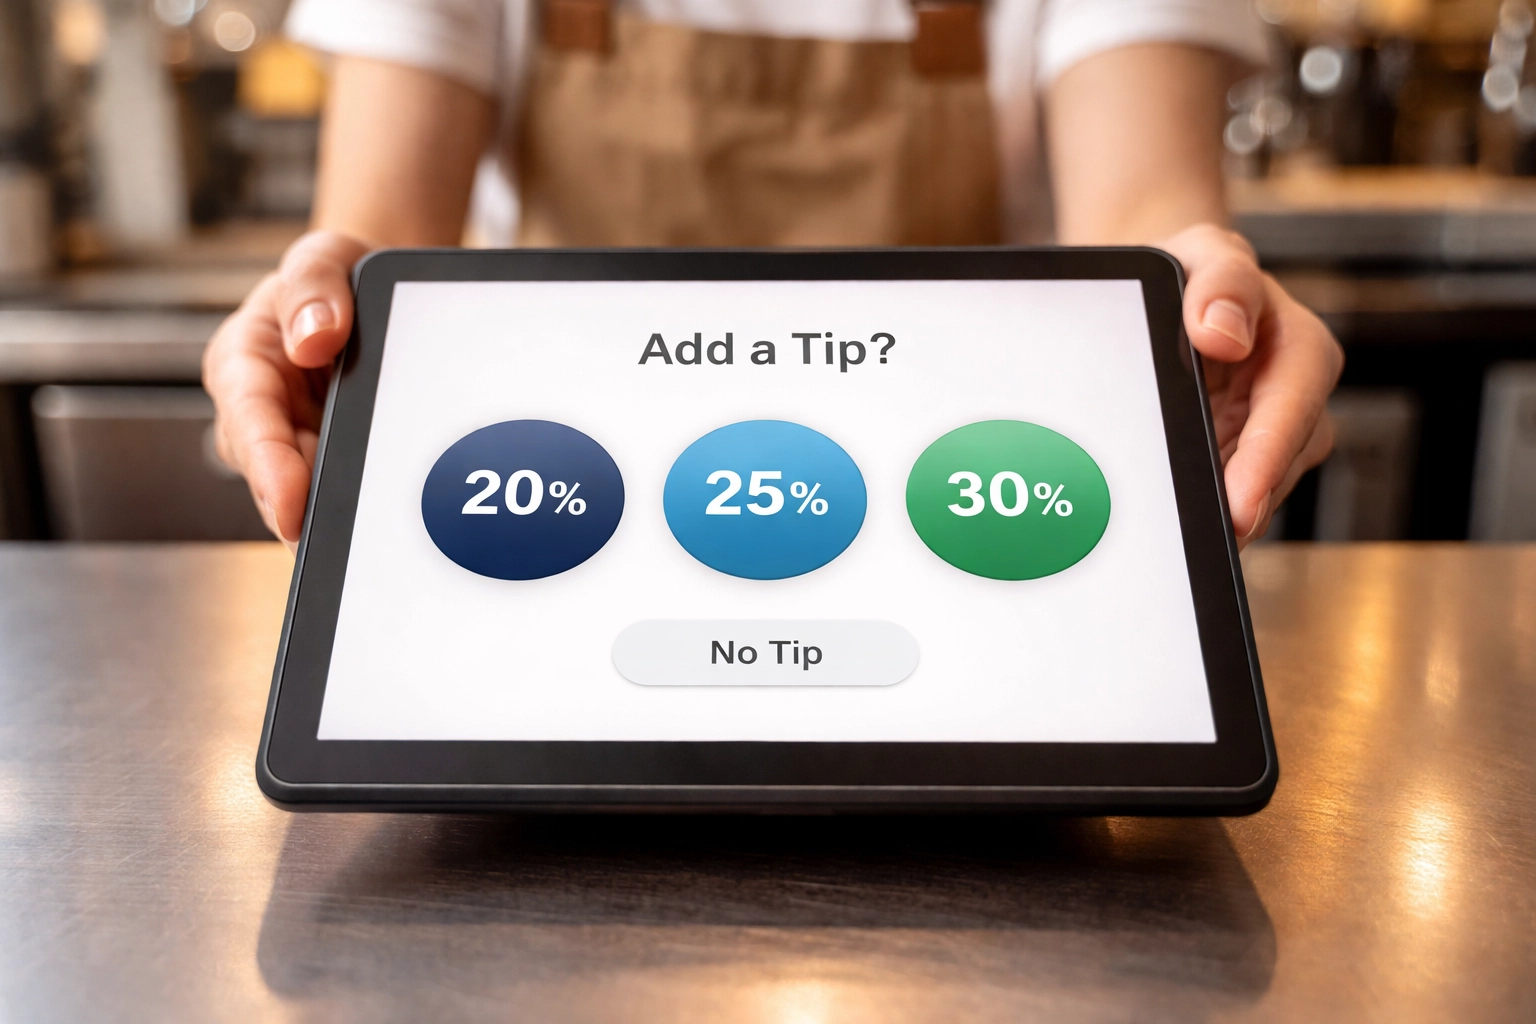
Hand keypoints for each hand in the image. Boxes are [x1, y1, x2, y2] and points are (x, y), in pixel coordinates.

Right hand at [203, 231, 370, 547]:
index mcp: (243, 362)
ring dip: (330, 518)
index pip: (250, 420)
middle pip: (271, 475)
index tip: (290, 505)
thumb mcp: (324, 257)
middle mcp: (258, 413)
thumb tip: (314, 337)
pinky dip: (356, 509)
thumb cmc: (335, 280)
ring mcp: (292, 443)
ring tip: (368, 541)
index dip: (268, 467)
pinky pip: (337, 495)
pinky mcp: (324, 463)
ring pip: (302, 496)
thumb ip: (314, 285)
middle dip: (300, 510)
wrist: (369, 298)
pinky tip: (386, 528)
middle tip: (341, 543)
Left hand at [1161, 224, 1342, 547]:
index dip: (1266, 461)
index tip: (1241, 502)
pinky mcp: (1238, 463)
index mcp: (1301, 352)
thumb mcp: (1206, 254)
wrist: (1173, 298)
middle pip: (1278, 468)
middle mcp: (1295, 404)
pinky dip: (1202, 510)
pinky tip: (1170, 525)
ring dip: (1222, 516)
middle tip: (1201, 541)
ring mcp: (1268, 440)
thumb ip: (1220, 281)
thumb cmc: (1196, 275)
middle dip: (1245, 505)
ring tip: (1179, 542)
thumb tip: (1222, 331)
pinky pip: (1226, 498)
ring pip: (1256, 493)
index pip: (1291, 414)